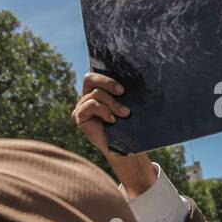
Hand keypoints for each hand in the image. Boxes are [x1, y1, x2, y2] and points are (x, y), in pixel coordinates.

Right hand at [73, 72, 155, 195]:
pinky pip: (90, 105)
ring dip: (112, 103)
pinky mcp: (79, 115)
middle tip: (122, 92)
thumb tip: (143, 77)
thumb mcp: (128, 105)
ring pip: (96, 94)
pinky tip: (112, 120)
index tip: (124, 88)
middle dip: (107, 83)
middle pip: (90, 78)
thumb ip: (125, 93)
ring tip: (124, 114)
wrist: (122, 147)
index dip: (108, 77)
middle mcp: (87, 96)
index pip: (97, 74)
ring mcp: (82, 105)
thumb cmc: (127, 124)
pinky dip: (103, 110)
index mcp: (98, 90)